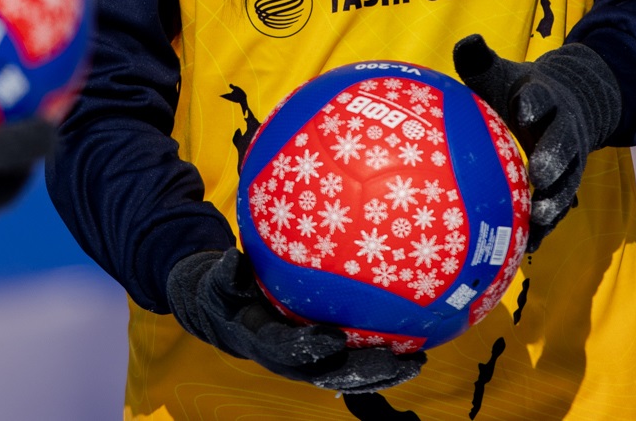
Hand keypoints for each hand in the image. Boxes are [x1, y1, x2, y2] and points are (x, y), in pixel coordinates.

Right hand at [167, 249, 424, 393]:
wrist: (230, 318)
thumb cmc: (227, 293)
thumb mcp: (219, 282)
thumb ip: (226, 274)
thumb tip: (232, 258)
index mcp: (263, 341)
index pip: (286, 350)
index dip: (309, 347)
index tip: (333, 338)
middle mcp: (290, 361)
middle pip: (329, 374)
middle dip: (362, 371)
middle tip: (394, 359)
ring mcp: (311, 364)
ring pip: (349, 376)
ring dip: (383, 373)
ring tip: (417, 363)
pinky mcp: (327, 359)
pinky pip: (356, 364)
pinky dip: (384, 361)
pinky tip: (414, 350)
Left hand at [452, 36, 621, 250]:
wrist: (574, 105)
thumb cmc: (523, 91)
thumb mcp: (503, 73)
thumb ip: (480, 60)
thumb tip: (466, 41)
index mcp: (546, 100)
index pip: (542, 98)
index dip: (535, 103)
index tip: (524, 109)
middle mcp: (564, 131)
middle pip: (564, 146)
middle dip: (553, 160)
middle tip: (537, 176)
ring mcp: (570, 162)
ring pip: (566, 184)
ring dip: (553, 203)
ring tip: (537, 220)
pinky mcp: (565, 186)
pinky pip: (558, 209)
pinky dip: (545, 228)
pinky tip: (527, 248)